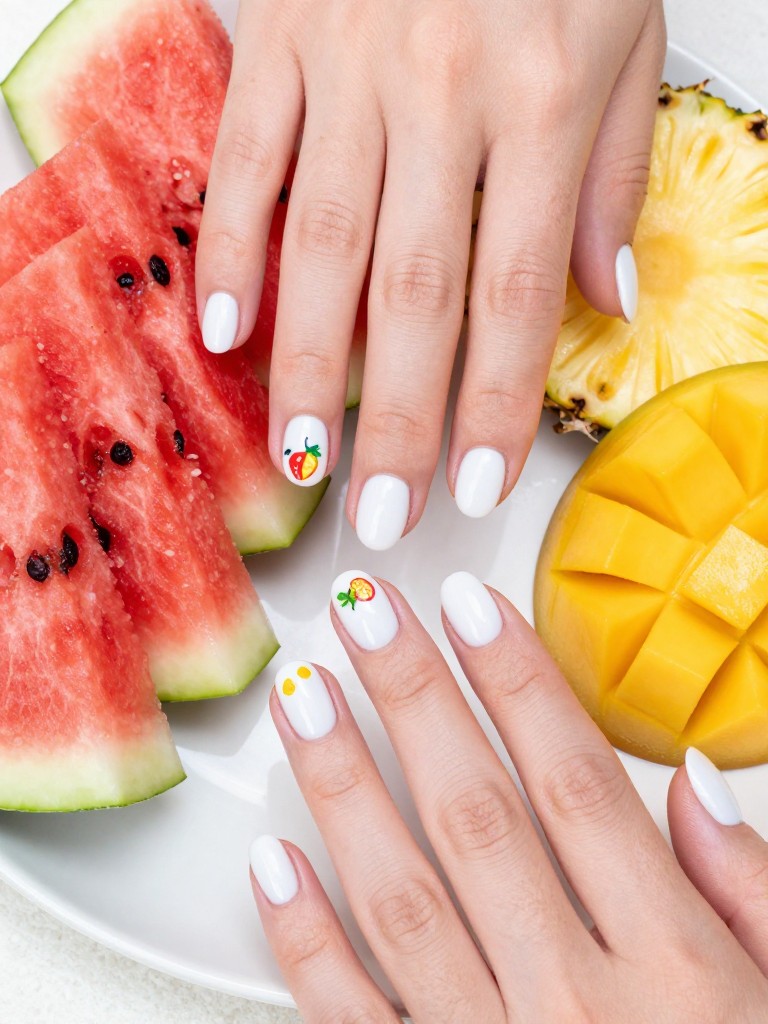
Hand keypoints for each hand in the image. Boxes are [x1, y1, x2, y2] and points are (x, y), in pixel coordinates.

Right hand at [196, 0, 665, 545]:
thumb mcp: (627, 28)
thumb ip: (613, 171)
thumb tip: (604, 301)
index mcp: (541, 100)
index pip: (516, 294)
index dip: (498, 404)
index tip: (479, 488)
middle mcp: (444, 95)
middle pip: (412, 294)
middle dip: (396, 418)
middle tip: (379, 513)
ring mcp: (351, 67)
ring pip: (321, 247)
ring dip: (309, 368)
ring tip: (305, 462)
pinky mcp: (282, 38)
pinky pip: (248, 158)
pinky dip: (234, 248)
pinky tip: (224, 332)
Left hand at [249, 572, 767, 1020]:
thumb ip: (753, 892)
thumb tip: (692, 780)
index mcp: (675, 968)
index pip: (577, 781)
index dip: (518, 680)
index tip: (470, 603)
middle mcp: (577, 1004)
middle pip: (478, 813)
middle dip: (417, 697)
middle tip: (363, 614)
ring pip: (400, 895)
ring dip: (342, 786)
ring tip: (301, 695)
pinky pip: (353, 1018)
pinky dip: (305, 940)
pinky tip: (271, 859)